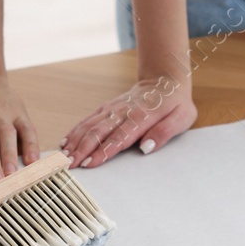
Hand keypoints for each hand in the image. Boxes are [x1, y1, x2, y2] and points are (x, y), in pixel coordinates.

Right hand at [61, 76, 197, 167]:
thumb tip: (146, 147)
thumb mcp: (181, 118)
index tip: (90, 164)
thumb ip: (164, 132)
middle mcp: (123, 112)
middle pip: (98, 132)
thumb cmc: (174, 103)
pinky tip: (65, 142)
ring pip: (89, 125)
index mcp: (141, 117)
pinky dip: (75, 131)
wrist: (164, 80)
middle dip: (82, 150)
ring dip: (75, 142)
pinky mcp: (106, 108)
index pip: (119, 137)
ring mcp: (112, 109)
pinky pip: (88, 120)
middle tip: (68, 165)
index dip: (104, 151)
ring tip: (62, 157)